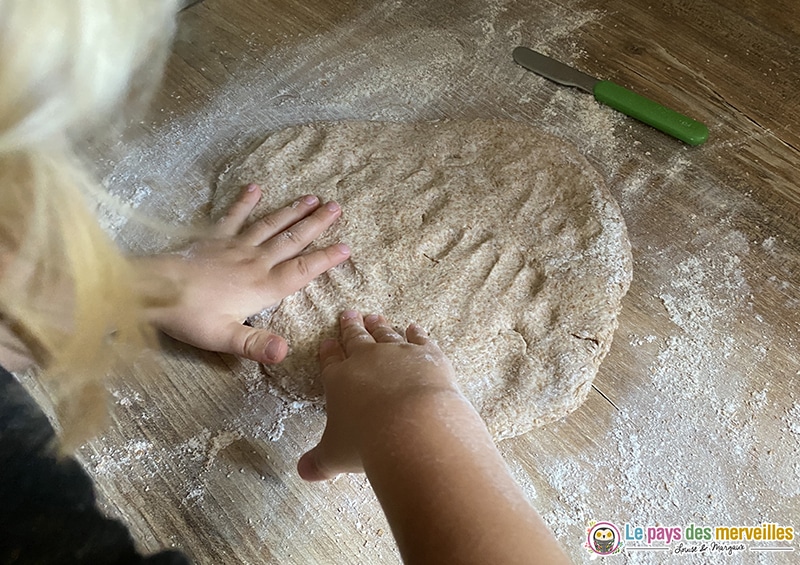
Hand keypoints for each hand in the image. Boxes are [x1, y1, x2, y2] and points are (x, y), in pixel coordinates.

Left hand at [138, 184, 349, 363]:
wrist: (153, 290)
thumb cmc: (190, 317)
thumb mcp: (225, 337)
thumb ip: (257, 344)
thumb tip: (285, 352)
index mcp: (263, 286)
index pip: (302, 270)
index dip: (325, 259)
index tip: (346, 247)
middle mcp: (255, 261)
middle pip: (292, 240)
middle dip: (316, 224)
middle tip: (336, 207)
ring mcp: (235, 246)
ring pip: (270, 225)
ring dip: (292, 211)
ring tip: (312, 198)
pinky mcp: (214, 239)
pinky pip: (234, 217)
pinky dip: (245, 202)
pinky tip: (256, 188)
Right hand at [297, 310, 462, 480]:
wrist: (412, 427)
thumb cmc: (368, 443)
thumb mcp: (335, 456)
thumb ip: (319, 462)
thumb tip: (303, 474)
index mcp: (339, 379)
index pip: (330, 361)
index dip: (329, 351)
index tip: (328, 341)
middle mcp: (366, 360)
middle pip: (356, 339)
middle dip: (351, 327)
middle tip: (349, 314)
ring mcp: (398, 353)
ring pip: (385, 334)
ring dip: (379, 325)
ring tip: (375, 317)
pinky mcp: (426, 354)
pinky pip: (419, 338)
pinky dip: (416, 332)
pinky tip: (414, 328)